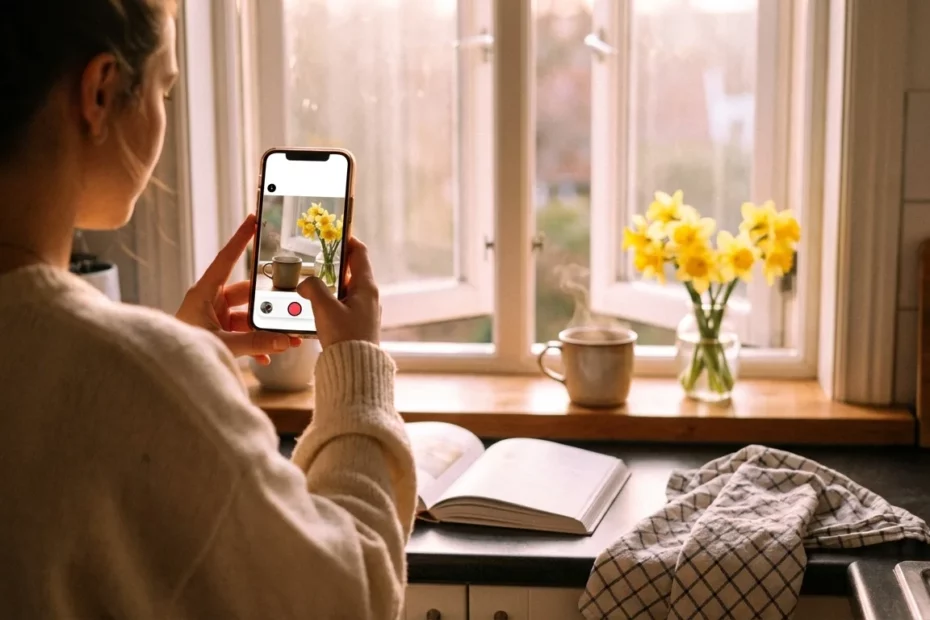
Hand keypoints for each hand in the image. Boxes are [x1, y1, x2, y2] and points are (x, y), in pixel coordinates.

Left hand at [176, 213, 301, 363]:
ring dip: (265, 330)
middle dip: (269, 305)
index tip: (254, 219)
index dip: (240, 239)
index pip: (227, 259)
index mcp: (204, 293)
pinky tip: (266, 358)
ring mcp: (215, 317)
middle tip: (289, 306)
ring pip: (248, 317)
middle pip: (247, 293)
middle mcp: (210, 301)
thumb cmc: (181, 351)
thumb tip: (284, 340)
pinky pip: (243, 334)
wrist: (164, 373)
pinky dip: (256, 345)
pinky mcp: (219, 333)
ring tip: (285, 340)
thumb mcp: (221, 344)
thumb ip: (254, 342)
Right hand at [297, 237, 380, 347]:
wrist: (355, 370)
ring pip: (345, 288)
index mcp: (366, 287)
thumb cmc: (345, 338)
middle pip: (351, 269)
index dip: (347, 239)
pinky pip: (342, 303)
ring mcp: (364, 310)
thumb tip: (305, 283)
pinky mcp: (357, 324)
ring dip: (329, 282)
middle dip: (333, 262)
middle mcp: (368, 296)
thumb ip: (314, 288)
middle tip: (314, 256)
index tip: (333, 232)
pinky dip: (329, 299)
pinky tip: (314, 305)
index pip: (359, 253)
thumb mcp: (325, 308)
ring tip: (309, 280)